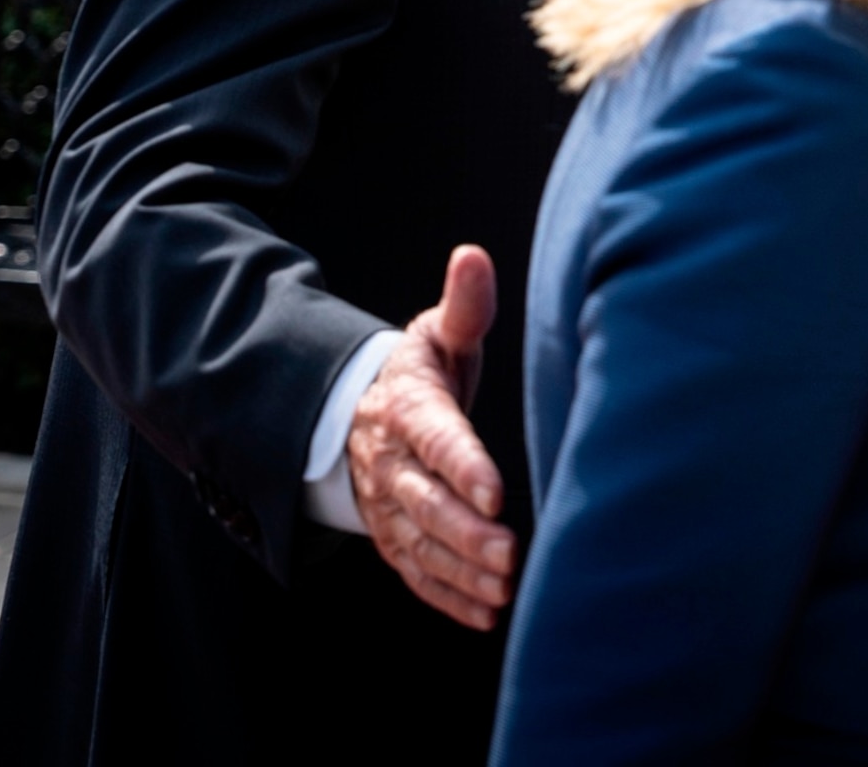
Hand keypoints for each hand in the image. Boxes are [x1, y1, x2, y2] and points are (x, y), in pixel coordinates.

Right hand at [347, 245, 513, 629]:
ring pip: (420, 544)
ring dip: (460, 571)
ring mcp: (387, 507)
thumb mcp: (437, 335)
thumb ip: (463, 306)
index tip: (496, 489)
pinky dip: (447, 596)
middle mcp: (392, 463)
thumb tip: (473, 256)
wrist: (359, 417)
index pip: (436, 438)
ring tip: (503, 589)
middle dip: (465, 530)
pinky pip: (415, 573)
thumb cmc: (420, 373)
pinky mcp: (393, 538)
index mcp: (409, 408)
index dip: (463, 464)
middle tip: (508, 551)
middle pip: (425, 502)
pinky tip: (485, 612)